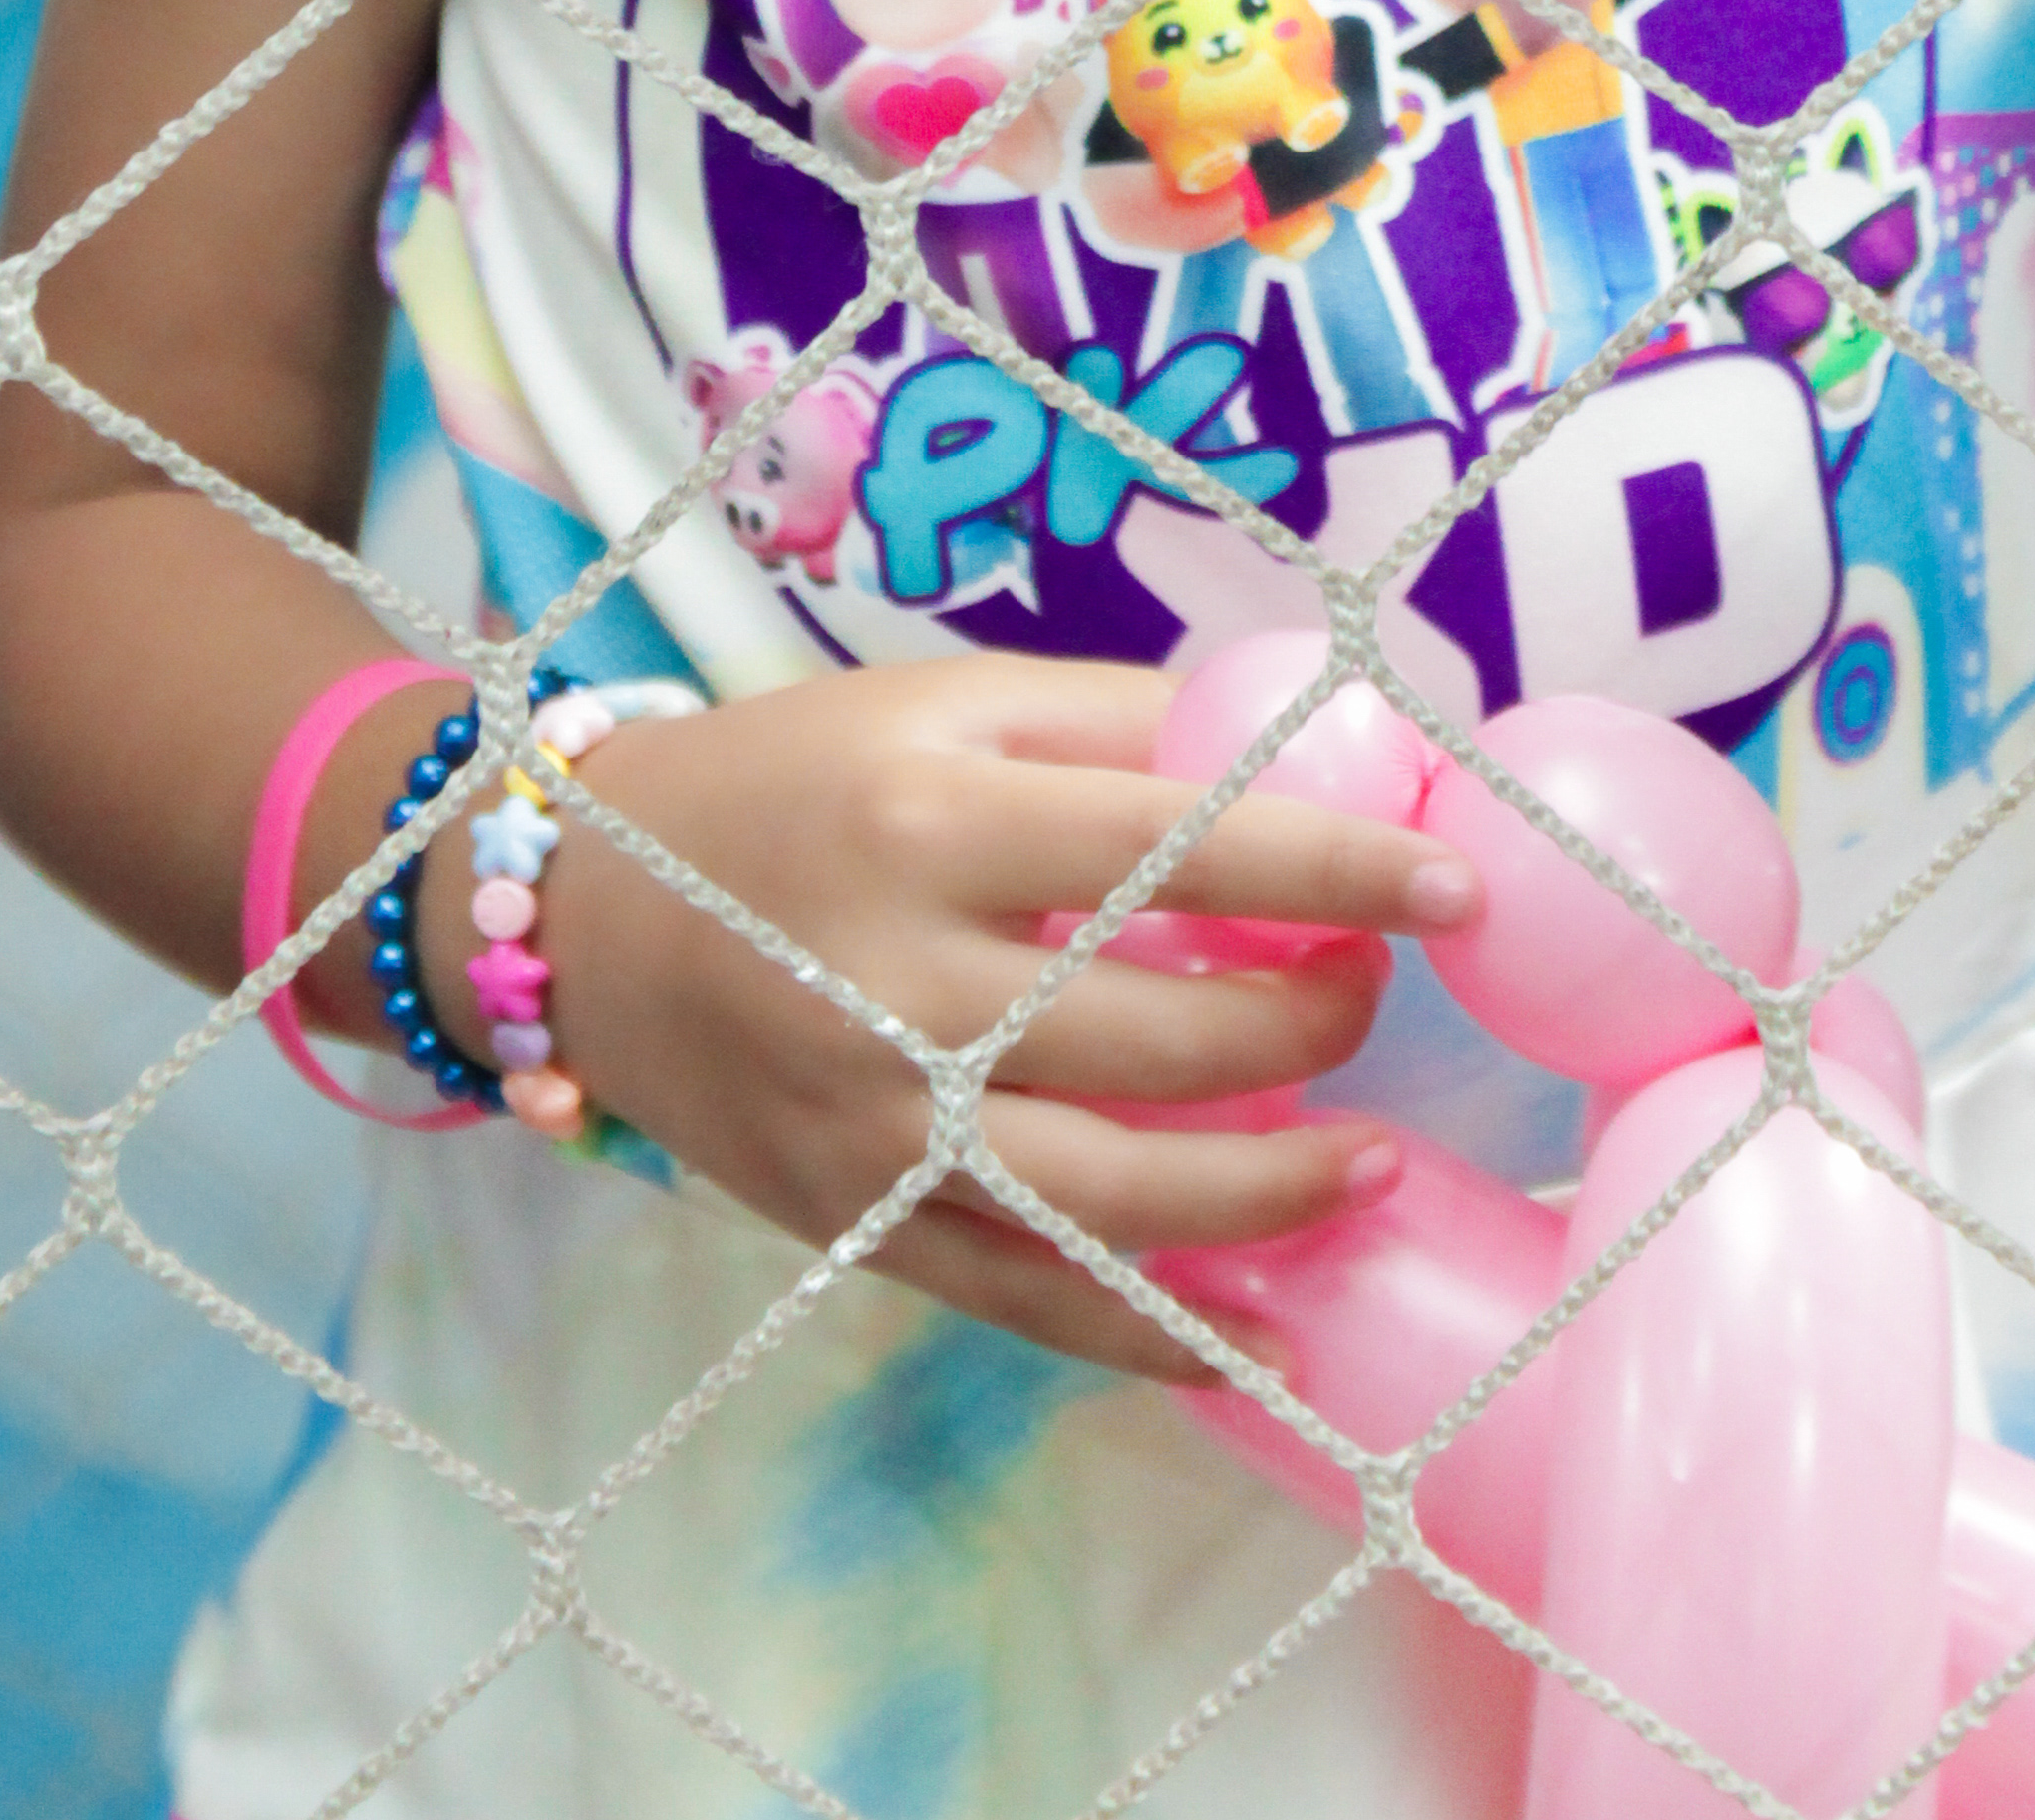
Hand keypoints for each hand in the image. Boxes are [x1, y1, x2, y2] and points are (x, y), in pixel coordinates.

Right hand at [448, 654, 1477, 1380]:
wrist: (579, 913)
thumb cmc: (786, 782)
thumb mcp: (941, 703)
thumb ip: (1117, 726)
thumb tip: (1305, 748)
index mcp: (938, 825)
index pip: (1183, 849)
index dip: (1337, 871)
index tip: (1454, 888)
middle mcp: (908, 987)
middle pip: (1162, 1037)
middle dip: (1308, 1023)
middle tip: (1373, 991)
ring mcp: (881, 1128)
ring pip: (1112, 1195)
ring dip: (1266, 1194)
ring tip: (1370, 1164)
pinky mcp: (859, 1224)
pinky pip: (1028, 1301)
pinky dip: (1146, 1331)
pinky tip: (1250, 1332)